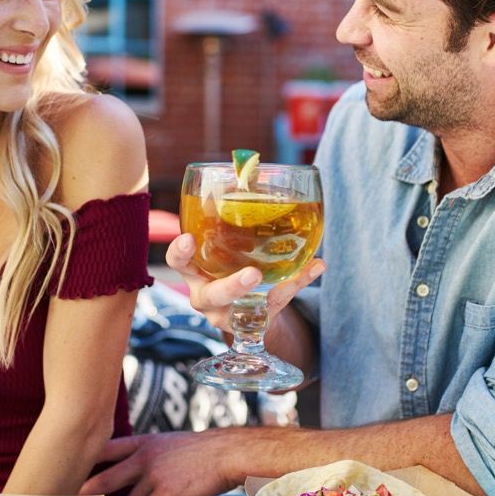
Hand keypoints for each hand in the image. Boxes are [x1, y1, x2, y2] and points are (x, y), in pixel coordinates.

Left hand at [80, 430, 242, 495]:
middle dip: (85, 494)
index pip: (103, 450)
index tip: (67, 471)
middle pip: (102, 479)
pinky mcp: (165, 495)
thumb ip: (143, 452)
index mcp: (142, 443)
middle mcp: (142, 458)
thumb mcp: (165, 441)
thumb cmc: (199, 450)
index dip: (84, 462)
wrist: (225, 453)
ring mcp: (153, 476)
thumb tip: (123, 468)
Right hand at [166, 233, 324, 332]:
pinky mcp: (251, 322)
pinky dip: (295, 285)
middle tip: (253, 274)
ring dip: (265, 297)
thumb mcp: (225, 246)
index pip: (179, 261)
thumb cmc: (230, 264)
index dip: (180, 252)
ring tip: (285, 281)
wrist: (244, 304)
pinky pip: (274, 306)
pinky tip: (315, 267)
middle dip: (232, 286)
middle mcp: (205, 296)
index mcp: (194, 271)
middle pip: (212, 295)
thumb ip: (233, 219)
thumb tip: (250, 173)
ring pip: (242, 311)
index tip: (190, 239)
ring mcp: (227, 314)